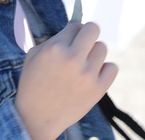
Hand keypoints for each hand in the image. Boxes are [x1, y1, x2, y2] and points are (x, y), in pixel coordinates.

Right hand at [15, 22, 117, 139]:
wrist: (36, 119)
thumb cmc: (32, 85)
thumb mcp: (33, 56)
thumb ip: (53, 39)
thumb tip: (73, 29)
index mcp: (55, 48)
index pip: (76, 25)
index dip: (72, 33)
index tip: (69, 42)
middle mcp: (73, 58)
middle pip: (93, 29)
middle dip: (87, 35)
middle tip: (81, 46)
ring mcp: (87, 74)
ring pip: (102, 48)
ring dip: (94, 54)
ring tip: (84, 64)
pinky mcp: (98, 89)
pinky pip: (112, 68)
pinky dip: (105, 70)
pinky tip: (93, 74)